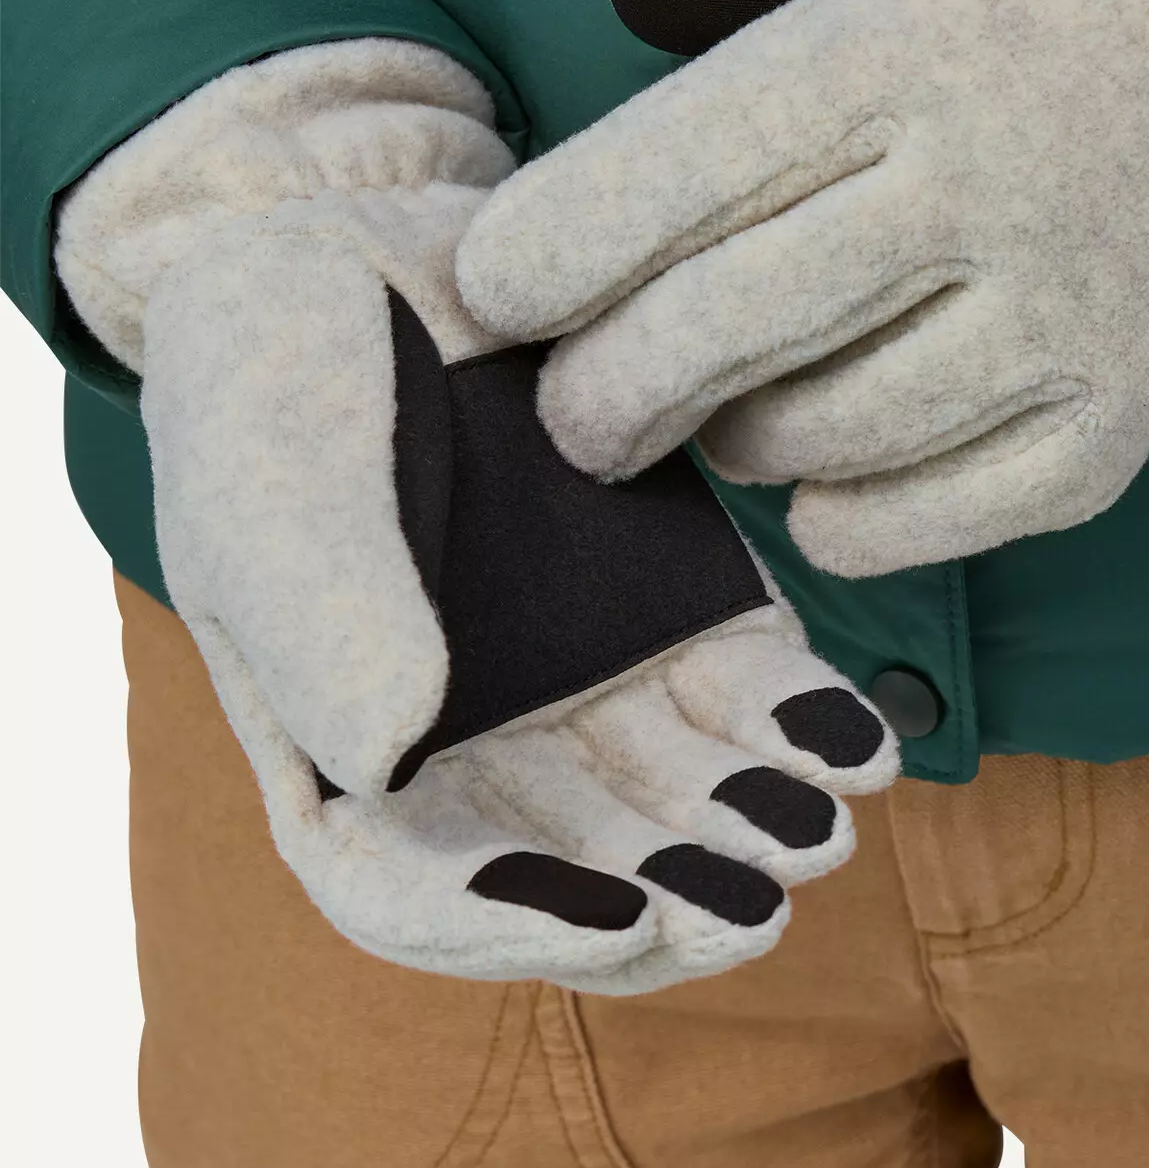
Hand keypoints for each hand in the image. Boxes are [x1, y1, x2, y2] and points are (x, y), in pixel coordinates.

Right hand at [141, 182, 895, 990]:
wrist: (379, 242)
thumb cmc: (280, 364)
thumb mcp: (267, 472)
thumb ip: (318, 613)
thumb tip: (385, 762)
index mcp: (348, 743)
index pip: (418, 890)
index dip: (515, 926)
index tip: (618, 919)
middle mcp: (478, 737)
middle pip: (578, 865)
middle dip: (672, 898)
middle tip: (760, 902)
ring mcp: (587, 674)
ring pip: (679, 796)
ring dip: (753, 826)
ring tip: (825, 824)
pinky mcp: (679, 599)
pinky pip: (749, 689)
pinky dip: (805, 725)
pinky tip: (862, 740)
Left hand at [458, 0, 1148, 577]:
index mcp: (895, 40)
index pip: (652, 186)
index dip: (540, 260)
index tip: (502, 291)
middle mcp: (969, 184)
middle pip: (713, 333)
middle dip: (602, 396)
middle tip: (573, 413)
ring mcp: (1070, 302)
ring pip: (835, 435)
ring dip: (737, 449)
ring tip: (711, 428)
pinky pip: (976, 503)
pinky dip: (873, 522)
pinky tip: (830, 497)